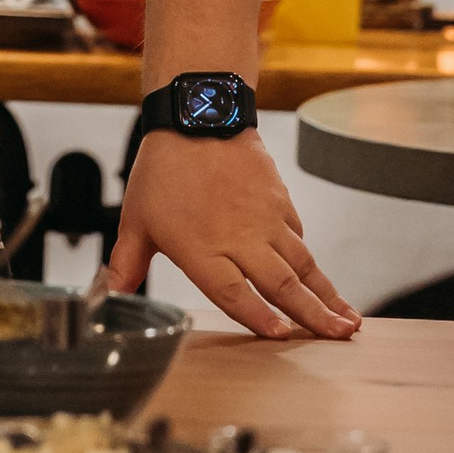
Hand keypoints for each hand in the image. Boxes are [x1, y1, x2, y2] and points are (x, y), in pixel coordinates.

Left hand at [107, 127, 359, 340]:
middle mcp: (239, 238)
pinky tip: (319, 277)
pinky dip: (310, 259)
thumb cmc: (162, 169)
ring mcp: (264, 219)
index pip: (233, 294)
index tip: (283, 337)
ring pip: (302, 263)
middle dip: (314, 315)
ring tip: (349, 321)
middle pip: (281, 284)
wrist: (198, 115)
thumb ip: (125, 264)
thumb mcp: (135, 221)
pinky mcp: (279, 201)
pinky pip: (298, 236)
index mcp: (201, 249)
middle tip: (340, 337)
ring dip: (327, 293)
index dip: (258, 318)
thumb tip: (104, 297)